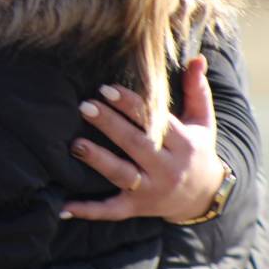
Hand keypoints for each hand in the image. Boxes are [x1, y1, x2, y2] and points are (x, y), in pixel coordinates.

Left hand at [62, 56, 226, 223]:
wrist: (205, 198)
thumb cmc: (196, 150)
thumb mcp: (203, 122)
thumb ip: (197, 89)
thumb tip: (197, 58)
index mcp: (183, 143)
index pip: (154, 121)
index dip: (131, 104)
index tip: (106, 89)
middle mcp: (167, 168)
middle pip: (136, 144)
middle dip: (110, 125)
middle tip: (84, 106)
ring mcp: (151, 190)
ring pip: (123, 175)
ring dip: (98, 160)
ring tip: (75, 144)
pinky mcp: (137, 208)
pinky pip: (111, 210)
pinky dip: (88, 210)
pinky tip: (64, 206)